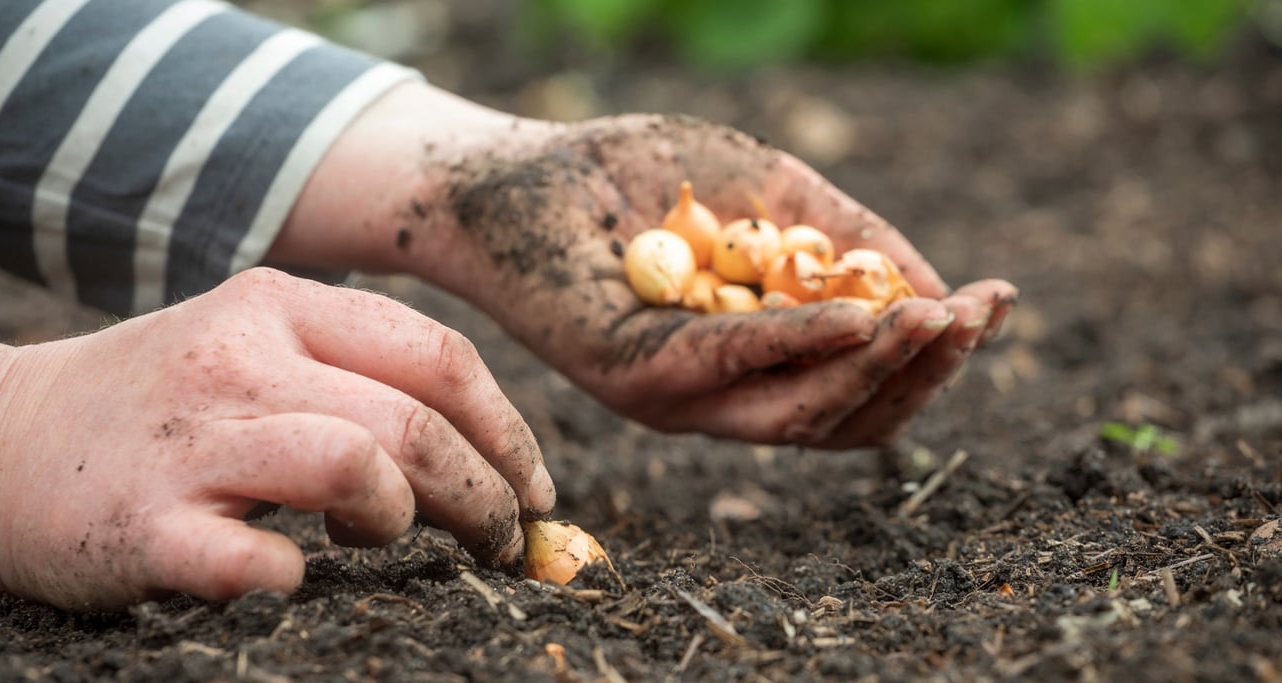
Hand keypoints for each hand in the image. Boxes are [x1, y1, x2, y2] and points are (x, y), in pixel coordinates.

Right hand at [0, 268, 553, 609]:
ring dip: (403, 518)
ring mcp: (189, 442)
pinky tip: (289, 570)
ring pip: (358, 466)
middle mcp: (237, 360)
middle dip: (485, 492)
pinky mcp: (142, 526)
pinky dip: (294, 574)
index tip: (535, 486)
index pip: (437, 355)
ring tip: (380, 534)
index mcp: (278, 307)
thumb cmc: (160, 405)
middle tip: (498, 539)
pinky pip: (253, 559)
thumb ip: (356, 378)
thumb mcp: (252, 349)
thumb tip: (490, 453)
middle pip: (415, 421)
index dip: (509, 428)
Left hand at [407, 114, 1016, 447]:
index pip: (864, 385)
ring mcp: (681, 395)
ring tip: (934, 317)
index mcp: (761, 359)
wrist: (519, 175)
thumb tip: (938, 287)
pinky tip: (856, 315)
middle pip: (850, 418)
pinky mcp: (634, 378)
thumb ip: (843, 239)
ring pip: (804, 417)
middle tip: (976, 315)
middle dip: (924, 370)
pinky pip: (729, 371)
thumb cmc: (638, 176)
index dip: (937, 352)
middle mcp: (726, 393)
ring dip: (878, 370)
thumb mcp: (767, 192)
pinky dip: (799, 346)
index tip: (999, 300)